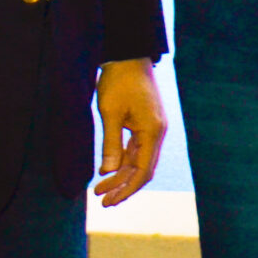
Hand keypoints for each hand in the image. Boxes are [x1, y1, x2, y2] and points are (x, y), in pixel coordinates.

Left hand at [94, 58, 168, 206]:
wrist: (128, 55)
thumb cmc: (119, 81)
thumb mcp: (110, 113)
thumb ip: (111, 144)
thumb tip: (107, 172)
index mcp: (153, 131)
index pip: (143, 170)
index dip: (127, 189)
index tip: (109, 201)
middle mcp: (157, 132)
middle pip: (142, 168)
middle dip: (122, 186)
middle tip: (102, 201)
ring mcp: (152, 127)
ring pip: (138, 159)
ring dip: (120, 174)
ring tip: (100, 188)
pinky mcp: (145, 122)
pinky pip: (135, 148)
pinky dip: (122, 160)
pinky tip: (108, 169)